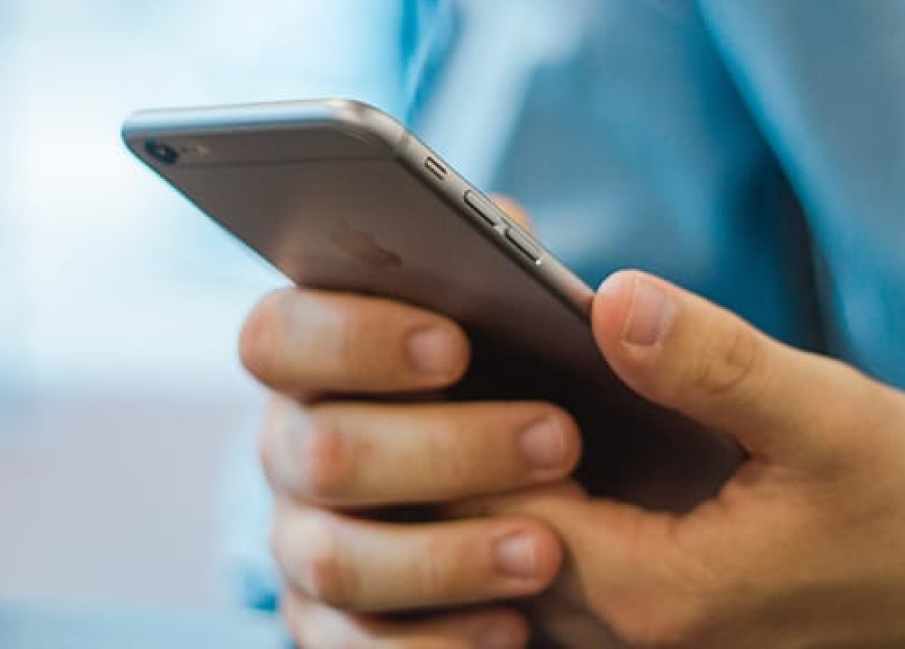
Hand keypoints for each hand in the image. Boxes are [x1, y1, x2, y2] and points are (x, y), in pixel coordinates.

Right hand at [243, 286, 581, 647]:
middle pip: (318, 452)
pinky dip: (431, 643)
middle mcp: (293, 446)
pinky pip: (353, 648)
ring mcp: (305, 540)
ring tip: (547, 551)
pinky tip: (513, 627)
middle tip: (559, 439)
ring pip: (334, 560)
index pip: (279, 338)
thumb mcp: (545, 315)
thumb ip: (570, 291)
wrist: (561, 475)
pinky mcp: (331, 624)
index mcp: (313, 352)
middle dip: (441, 451)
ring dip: (442, 559)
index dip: (352, 340)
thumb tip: (625, 307)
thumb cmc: (527, 367)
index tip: (456, 349)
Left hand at [458, 271, 904, 647]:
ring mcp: (642, 638)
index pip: (497, 509)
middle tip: (447, 342)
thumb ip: (713, 363)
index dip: (464, 419)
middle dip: (460, 445)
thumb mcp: (828, 418)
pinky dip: (536, 500)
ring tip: (485, 375)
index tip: (452, 330)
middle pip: (487, 540)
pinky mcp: (661, 620)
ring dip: (491, 476)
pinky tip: (547, 429)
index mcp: (655, 593)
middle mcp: (630, 634)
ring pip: (514, 557)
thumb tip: (611, 298)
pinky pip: (558, 566)